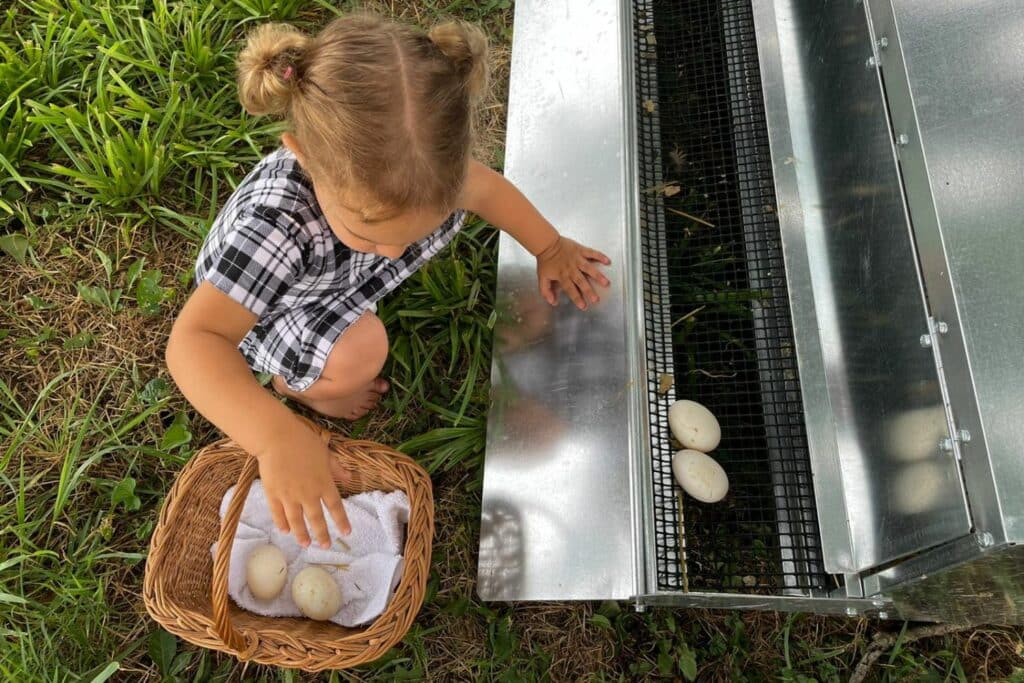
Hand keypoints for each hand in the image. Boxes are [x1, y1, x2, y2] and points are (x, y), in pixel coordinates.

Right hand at [256, 424, 351, 548]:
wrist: (277, 438)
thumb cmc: (304, 442)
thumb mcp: (326, 453)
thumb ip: (337, 469)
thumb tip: (351, 477)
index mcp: (324, 483)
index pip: (335, 507)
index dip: (341, 521)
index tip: (346, 532)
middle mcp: (308, 493)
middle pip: (316, 519)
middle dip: (322, 534)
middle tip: (326, 546)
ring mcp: (290, 496)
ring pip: (297, 521)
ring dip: (301, 534)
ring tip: (305, 544)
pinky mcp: (273, 494)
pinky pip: (278, 513)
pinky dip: (282, 523)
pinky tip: (285, 531)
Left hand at [536, 236, 610, 309]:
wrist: (546, 243)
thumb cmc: (545, 260)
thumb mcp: (542, 278)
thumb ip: (546, 291)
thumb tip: (553, 302)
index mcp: (562, 276)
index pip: (570, 289)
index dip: (577, 298)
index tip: (583, 306)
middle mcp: (571, 268)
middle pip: (581, 281)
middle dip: (588, 290)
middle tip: (596, 299)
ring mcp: (577, 259)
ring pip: (589, 268)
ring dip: (597, 276)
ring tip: (605, 283)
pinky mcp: (581, 250)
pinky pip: (592, 253)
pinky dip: (600, 256)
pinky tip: (607, 261)